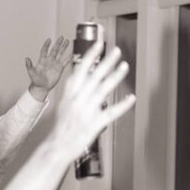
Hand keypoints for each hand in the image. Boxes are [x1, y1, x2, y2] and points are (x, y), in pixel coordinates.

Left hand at [25, 37, 71, 99]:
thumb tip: (26, 59)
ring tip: (67, 41)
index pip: (45, 50)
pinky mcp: (60, 68)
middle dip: (58, 43)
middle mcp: (49, 60)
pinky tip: (72, 54)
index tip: (49, 39)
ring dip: (64, 48)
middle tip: (61, 37)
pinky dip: (69, 58)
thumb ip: (29, 66)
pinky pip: (65, 62)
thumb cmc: (36, 81)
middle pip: (54, 50)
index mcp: (42, 60)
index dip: (46, 45)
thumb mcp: (31, 73)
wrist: (42, 87)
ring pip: (60, 54)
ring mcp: (55, 64)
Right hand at [48, 43, 134, 161]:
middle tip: (117, 51)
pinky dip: (122, 105)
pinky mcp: (94, 124)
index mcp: (69, 94)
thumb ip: (77, 89)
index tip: (99, 44)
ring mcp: (86, 111)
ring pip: (103, 90)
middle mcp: (77, 100)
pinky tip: (131, 98)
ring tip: (125, 66)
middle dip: (106, 62)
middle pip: (93, 76)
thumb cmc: (63, 125)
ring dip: (115, 77)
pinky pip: (111, 112)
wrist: (58, 146)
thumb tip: (88, 74)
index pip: (79, 70)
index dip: (90, 56)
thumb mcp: (65, 103)